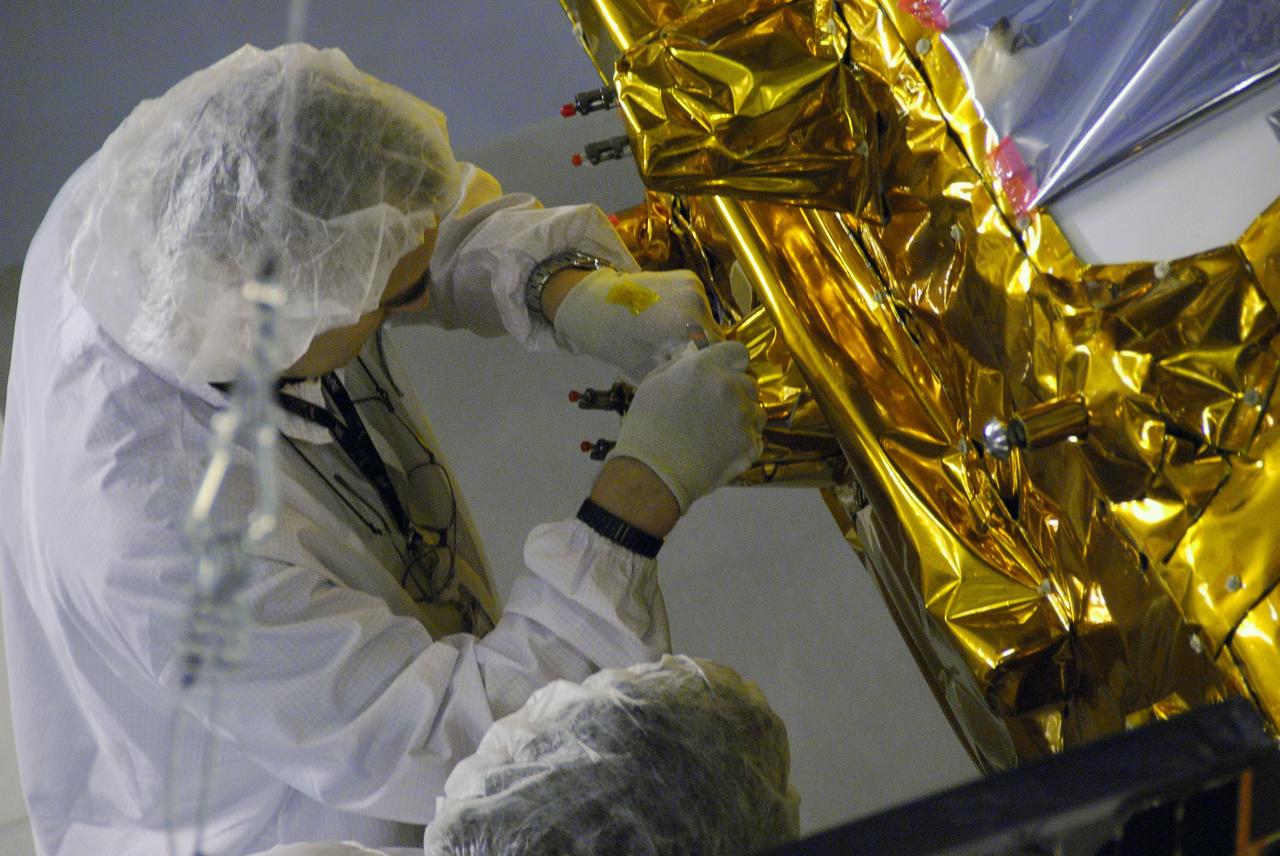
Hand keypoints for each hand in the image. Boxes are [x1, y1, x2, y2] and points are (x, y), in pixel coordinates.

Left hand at [551, 267, 721, 381]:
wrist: (593, 301)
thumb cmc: (613, 340)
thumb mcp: (645, 368)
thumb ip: (677, 373)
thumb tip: (700, 380)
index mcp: (684, 324)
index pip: (714, 353)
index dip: (705, 367)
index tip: (692, 375)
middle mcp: (695, 301)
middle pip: (713, 335)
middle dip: (700, 349)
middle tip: (681, 360)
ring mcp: (693, 285)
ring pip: (708, 320)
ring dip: (696, 332)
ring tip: (674, 341)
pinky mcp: (689, 277)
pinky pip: (700, 305)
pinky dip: (690, 316)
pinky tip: (671, 322)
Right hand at [607, 341, 763, 512]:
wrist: (652, 471)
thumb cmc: (645, 426)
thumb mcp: (654, 382)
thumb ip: (680, 365)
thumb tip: (694, 356)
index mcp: (705, 367)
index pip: (737, 352)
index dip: (732, 363)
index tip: (724, 374)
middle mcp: (730, 387)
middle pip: (749, 383)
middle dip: (738, 392)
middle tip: (717, 409)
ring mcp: (743, 417)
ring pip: (756, 412)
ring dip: (744, 419)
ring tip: (722, 433)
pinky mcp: (749, 445)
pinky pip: (756, 439)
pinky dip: (744, 444)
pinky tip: (724, 451)